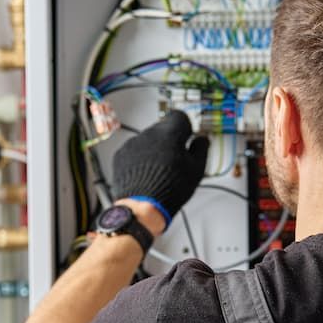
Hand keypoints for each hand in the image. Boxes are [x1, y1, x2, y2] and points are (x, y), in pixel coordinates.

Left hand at [112, 111, 208, 225]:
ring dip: (154, 149)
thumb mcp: (196, 169)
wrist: (143, 207)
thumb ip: (201, 148)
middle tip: (174, 158)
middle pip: (163, 127)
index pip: (179, 116)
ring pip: (148, 139)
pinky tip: (146, 173)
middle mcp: (150, 134)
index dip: (185, 127)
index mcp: (170, 134)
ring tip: (159, 170)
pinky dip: (140, 157)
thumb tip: (201, 139)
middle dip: (169, 139)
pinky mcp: (121, 154)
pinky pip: (134, 149)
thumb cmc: (170, 190)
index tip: (186, 137)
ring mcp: (133, 143)